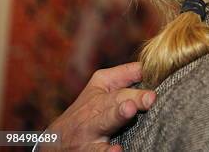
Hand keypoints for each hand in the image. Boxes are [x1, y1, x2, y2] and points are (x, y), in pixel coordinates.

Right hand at [40, 62, 155, 151]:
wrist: (54, 142)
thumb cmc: (85, 111)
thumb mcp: (100, 87)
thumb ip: (126, 75)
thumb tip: (150, 65)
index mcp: (100, 94)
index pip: (121, 88)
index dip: (138, 89)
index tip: (155, 91)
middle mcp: (94, 112)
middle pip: (115, 102)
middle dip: (132, 99)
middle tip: (150, 98)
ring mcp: (90, 133)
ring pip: (104, 123)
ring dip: (117, 116)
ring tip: (129, 110)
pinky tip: (117, 151)